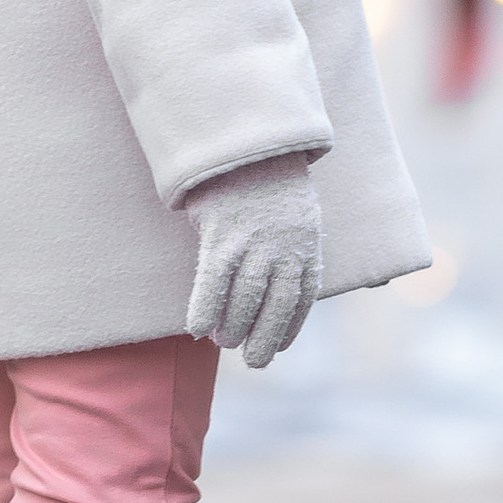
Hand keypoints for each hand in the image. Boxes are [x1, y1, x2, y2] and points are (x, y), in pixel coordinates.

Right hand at [183, 151, 322, 367]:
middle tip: (253, 360)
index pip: (302, 298)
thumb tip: (284, 279)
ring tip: (225, 343)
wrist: (246, 141)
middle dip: (264, 339)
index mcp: (306, 245)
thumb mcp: (298, 212)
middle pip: (276, 306)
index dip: (289, 326)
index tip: (278, 346)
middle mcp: (285, 249)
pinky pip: (213, 282)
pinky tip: (196, 329)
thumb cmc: (270, 180)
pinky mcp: (223, 235)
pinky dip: (204, 308)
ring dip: (233, 328)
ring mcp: (254, 243)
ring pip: (244, 299)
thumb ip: (293, 244)